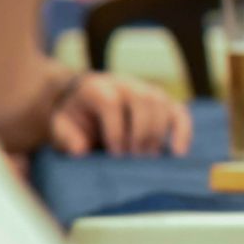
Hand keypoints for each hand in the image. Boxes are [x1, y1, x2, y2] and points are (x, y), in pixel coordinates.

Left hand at [50, 72, 192, 156]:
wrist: (83, 101)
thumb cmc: (73, 117)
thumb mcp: (60, 125)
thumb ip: (66, 136)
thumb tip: (80, 150)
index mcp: (97, 87)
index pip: (112, 102)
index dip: (115, 129)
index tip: (115, 154)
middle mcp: (125, 84)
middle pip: (143, 101)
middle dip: (140, 134)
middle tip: (134, 159)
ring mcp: (147, 91)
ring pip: (161, 106)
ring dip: (157, 135)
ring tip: (146, 158)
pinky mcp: (163, 103)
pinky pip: (179, 113)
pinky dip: (183, 132)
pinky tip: (179, 152)